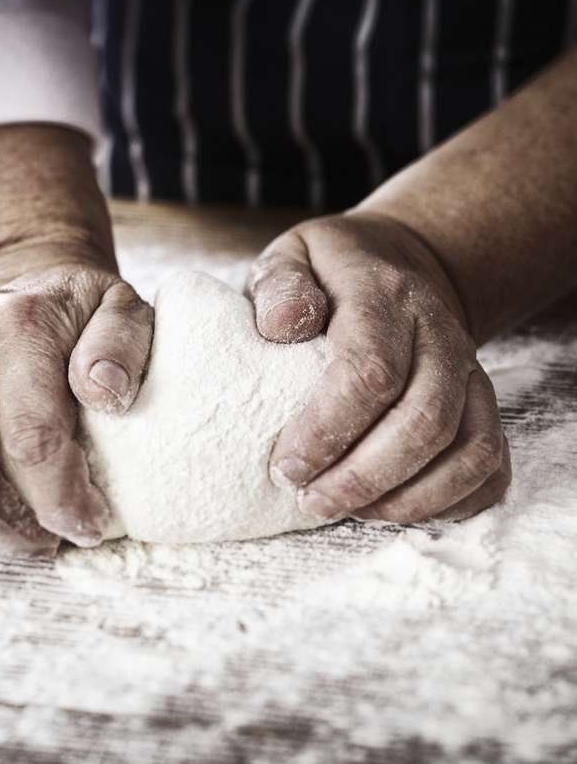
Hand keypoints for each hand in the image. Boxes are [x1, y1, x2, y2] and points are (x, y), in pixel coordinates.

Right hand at [0, 257, 152, 555]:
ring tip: (4, 538)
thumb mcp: (121, 309)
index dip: (59, 500)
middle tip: (42, 546)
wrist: (16, 288)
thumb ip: (122, 345)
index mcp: (14, 332)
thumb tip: (106, 396)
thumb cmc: (76, 313)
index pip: (30, 437)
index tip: (88, 528)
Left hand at [248, 210, 510, 522]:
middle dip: (363, 477)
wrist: (401, 264)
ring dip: (407, 499)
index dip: (328, 430)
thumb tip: (281, 327)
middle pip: (424, 420)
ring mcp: (470, 372)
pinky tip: (396, 509)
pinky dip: (450, 502)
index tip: (287, 466)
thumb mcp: (293, 257)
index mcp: (384, 296)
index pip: (370, 371)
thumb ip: (279, 286)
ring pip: (468, 450)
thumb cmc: (332, 273)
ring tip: (348, 511)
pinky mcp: (483, 403)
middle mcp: (440, 335)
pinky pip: (489, 465)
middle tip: (311, 502)